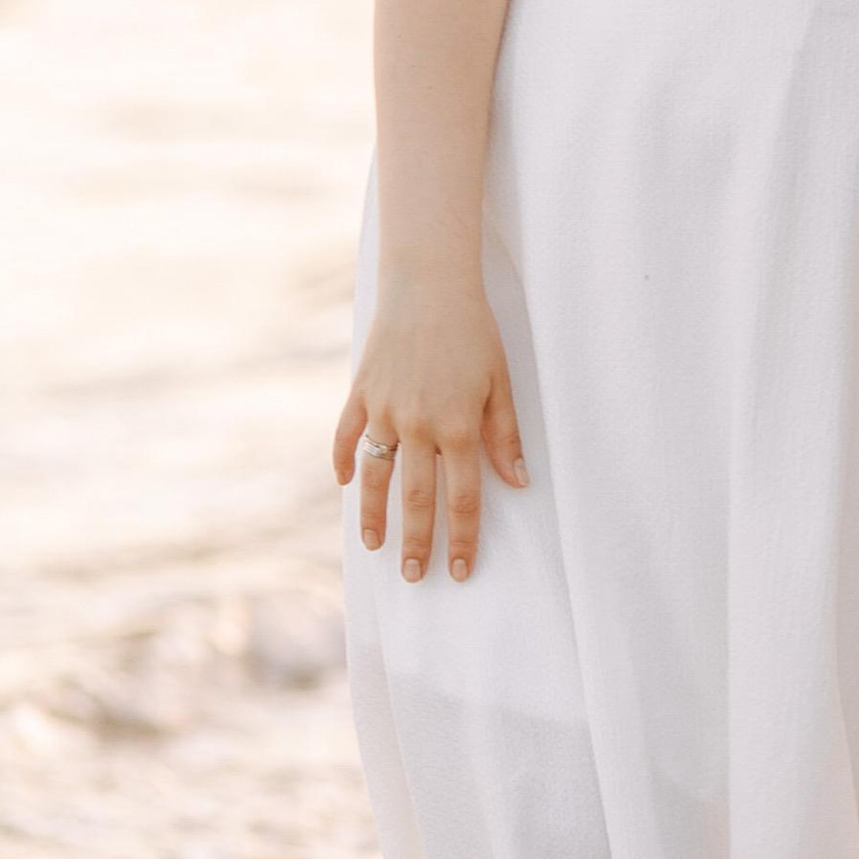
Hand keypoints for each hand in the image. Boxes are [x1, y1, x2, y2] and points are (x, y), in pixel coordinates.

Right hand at [334, 278, 526, 581]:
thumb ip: (505, 434)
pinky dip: (341, 461)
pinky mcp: (360, 392)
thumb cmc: (472, 329)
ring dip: (374, 515)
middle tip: (415, 576)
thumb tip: (517, 482)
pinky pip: (346, 436)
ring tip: (376, 546)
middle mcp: (419, 424)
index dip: (463, 537)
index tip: (461, 570)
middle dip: (417, 542)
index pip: (463, 496)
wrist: (429, 282)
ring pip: (375, 476)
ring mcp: (384, 410)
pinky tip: (343, 484)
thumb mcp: (500, 380)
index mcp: (459, 425)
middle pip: (417, 498)